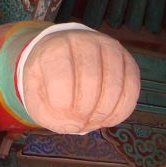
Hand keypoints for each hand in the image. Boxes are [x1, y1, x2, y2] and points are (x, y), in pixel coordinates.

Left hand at [20, 29, 139, 133]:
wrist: (64, 54)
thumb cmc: (47, 78)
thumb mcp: (34, 94)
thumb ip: (46, 112)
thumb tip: (73, 125)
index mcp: (54, 48)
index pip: (61, 78)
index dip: (62, 105)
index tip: (61, 114)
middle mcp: (83, 41)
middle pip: (90, 81)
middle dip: (84, 111)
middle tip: (78, 122)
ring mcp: (108, 47)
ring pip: (114, 85)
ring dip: (103, 112)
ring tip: (91, 120)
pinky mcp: (126, 59)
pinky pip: (131, 88)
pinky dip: (120, 110)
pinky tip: (107, 118)